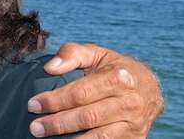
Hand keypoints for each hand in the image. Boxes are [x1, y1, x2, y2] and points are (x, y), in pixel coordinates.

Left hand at [27, 43, 163, 137]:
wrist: (150, 89)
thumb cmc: (114, 68)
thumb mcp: (96, 54)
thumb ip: (72, 54)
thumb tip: (50, 67)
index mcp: (119, 78)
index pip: (80, 93)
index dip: (55, 100)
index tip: (33, 105)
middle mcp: (129, 103)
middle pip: (88, 117)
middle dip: (57, 123)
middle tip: (35, 127)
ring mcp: (134, 124)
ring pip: (98, 137)